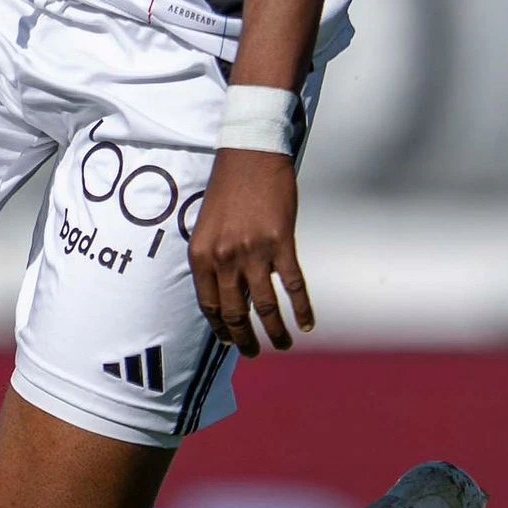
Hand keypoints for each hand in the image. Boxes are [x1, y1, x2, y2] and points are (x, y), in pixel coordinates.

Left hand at [188, 148, 312, 357]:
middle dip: (244, 339)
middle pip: (235, 312)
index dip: (220, 328)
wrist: (250, 154)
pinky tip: (306, 324)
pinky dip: (302, 309)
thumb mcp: (208, 226)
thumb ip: (214, 259)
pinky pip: (293, 286)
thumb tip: (230, 292)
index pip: (209, 305)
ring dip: (275, 332)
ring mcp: (253, 252)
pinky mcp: (281, 243)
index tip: (229, 340)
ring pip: (265, 306)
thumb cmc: (228, 187)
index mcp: (201, 255)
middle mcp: (224, 258)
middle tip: (253, 352)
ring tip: (282, 344)